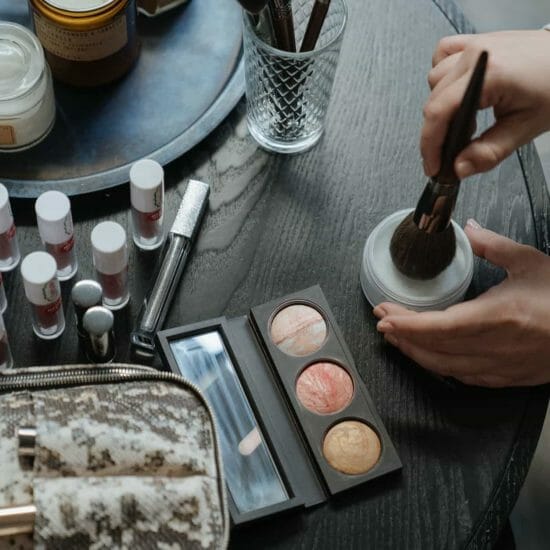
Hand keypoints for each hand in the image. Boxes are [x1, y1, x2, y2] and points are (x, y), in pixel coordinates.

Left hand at [373, 220, 549, 386]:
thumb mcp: (530, 262)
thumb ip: (492, 245)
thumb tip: (468, 229)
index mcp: (499, 316)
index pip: (438, 326)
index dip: (406, 324)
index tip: (383, 314)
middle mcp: (496, 347)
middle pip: (434, 348)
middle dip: (402, 335)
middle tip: (383, 320)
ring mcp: (501, 367)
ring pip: (445, 367)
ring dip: (416, 352)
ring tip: (397, 337)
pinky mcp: (508, 378)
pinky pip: (465, 377)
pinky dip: (441, 366)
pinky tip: (430, 356)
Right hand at [422, 30, 549, 178]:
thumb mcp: (526, 127)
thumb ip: (489, 151)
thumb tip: (459, 168)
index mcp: (491, 73)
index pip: (440, 112)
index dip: (430, 144)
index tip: (433, 165)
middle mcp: (478, 55)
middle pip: (433, 100)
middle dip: (436, 132)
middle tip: (449, 153)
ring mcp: (476, 44)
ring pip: (434, 80)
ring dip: (440, 105)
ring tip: (461, 121)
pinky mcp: (477, 41)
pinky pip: (442, 55)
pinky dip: (442, 76)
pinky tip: (455, 90)